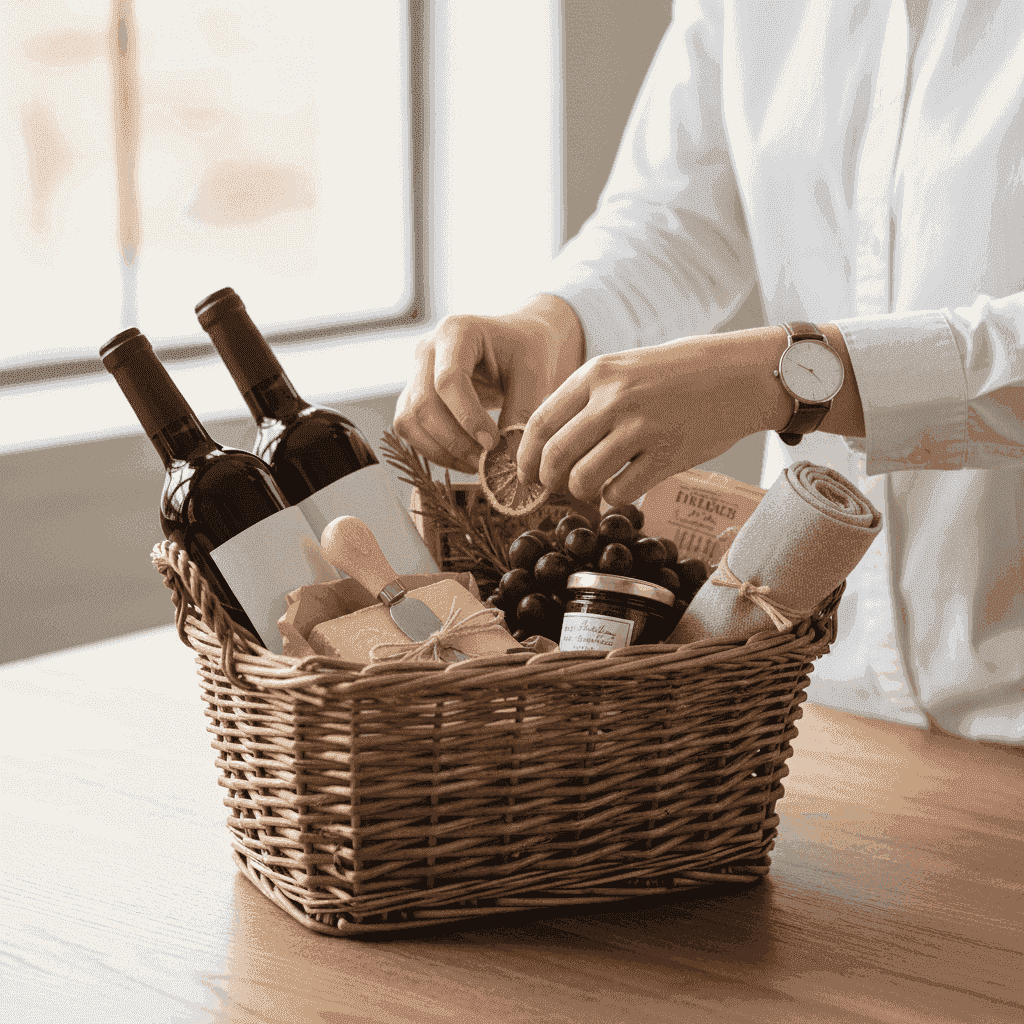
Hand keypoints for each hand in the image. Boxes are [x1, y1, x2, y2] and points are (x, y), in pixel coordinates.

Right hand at [394, 295, 583, 472]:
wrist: (516, 344)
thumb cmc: (526, 351)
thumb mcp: (534, 374)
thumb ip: (522, 411)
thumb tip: (509, 457)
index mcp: (456, 331)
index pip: (448, 380)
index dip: (467, 417)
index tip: (492, 443)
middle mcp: (427, 349)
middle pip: (423, 403)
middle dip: (454, 441)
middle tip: (486, 462)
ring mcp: (415, 373)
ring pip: (410, 420)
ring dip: (440, 450)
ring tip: (476, 464)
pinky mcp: (414, 396)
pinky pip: (411, 430)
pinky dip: (434, 451)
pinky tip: (464, 459)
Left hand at [517, 326, 794, 505]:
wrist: (739, 375)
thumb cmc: (676, 374)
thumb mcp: (623, 369)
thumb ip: (586, 399)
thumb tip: (547, 443)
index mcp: (596, 374)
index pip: (541, 423)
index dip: (526, 457)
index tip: (526, 474)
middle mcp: (613, 399)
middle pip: (555, 456)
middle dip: (548, 481)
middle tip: (555, 488)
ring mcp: (640, 428)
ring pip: (583, 479)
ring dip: (580, 493)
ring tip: (591, 488)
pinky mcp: (666, 454)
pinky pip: (620, 492)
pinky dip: (613, 498)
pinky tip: (622, 488)